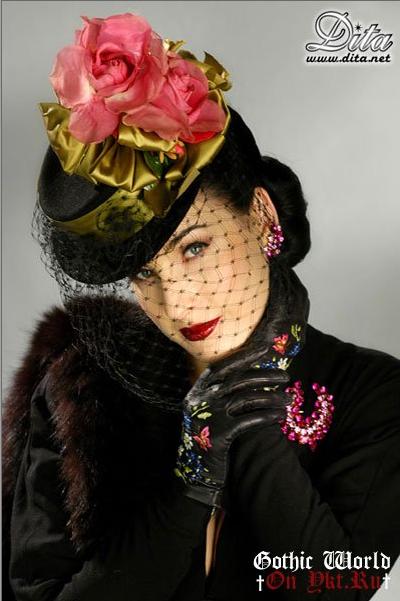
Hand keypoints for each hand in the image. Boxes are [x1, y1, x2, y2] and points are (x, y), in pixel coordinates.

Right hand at [174, 344, 292, 507]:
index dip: (244, 356)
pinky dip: (267, 416)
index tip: (265, 349)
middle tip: (286, 378)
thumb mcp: (209, 411)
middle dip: (265, 376)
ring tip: (289, 400)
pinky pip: (248, 420)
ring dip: (272, 398)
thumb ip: (222, 393)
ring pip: (246, 399)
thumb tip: (253, 374)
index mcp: (197, 390)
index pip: (223, 366)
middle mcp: (200, 400)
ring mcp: (208, 416)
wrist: (197, 473)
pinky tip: (280, 416)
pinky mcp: (218, 435)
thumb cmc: (209, 437)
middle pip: (238, 380)